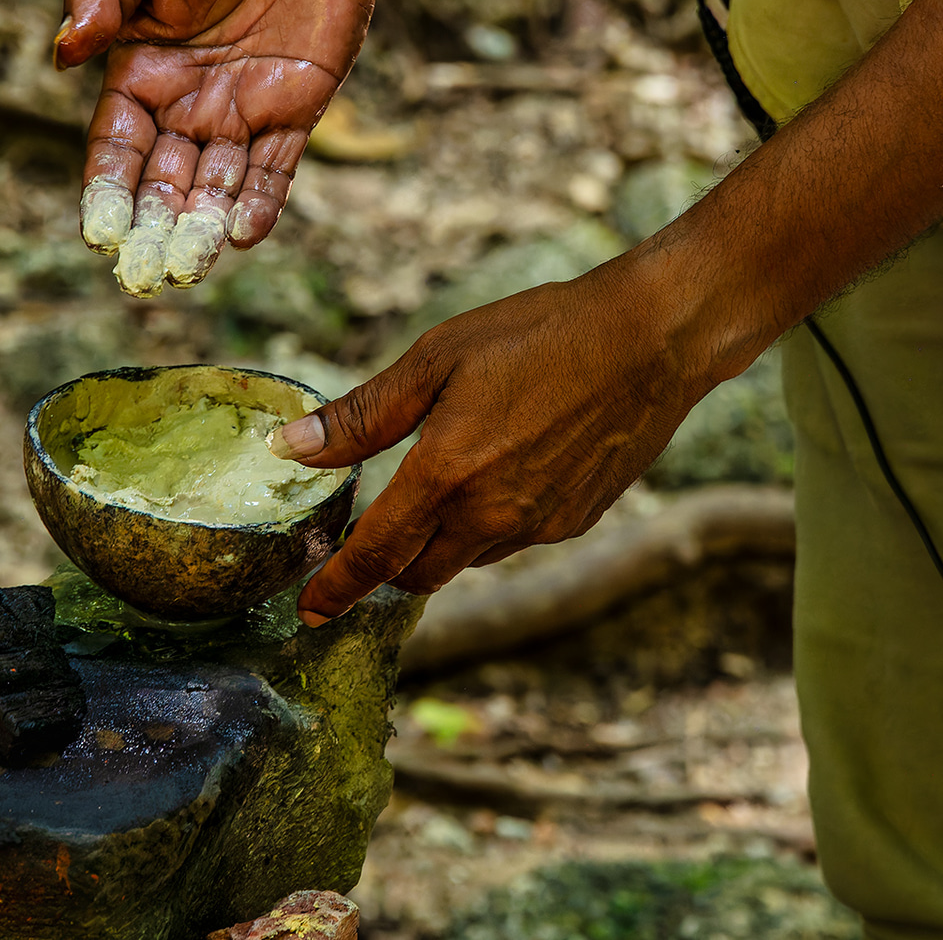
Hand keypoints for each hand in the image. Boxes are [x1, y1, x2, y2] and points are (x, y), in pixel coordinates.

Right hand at [55, 0, 376, 295]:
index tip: (99, 231)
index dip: (106, 190)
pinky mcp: (297, 113)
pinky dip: (261, 203)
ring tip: (189, 266)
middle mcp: (187, 106)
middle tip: (144, 274)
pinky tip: (243, 233)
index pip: (116, 146)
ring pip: (216, 187)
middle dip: (153, 228)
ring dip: (201, 228)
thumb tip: (62, 50)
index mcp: (139, 73)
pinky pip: (276, 170)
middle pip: (163, 183)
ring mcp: (242, 114)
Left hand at [273, 254, 721, 623]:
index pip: (375, 555)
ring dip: (442, 539)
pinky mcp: (575, 522)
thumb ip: (363, 414)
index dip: (336, 587)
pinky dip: (492, 520)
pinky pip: (514, 538)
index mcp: (446, 474)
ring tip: (446, 481)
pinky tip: (506, 464)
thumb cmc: (538, 333)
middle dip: (386, 568)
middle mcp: (491, 516)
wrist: (650, 340)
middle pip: (418, 575)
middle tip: (367, 540)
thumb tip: (292, 448)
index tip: (310, 609)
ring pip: (467, 557)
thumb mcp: (437, 357)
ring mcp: (538, 525)